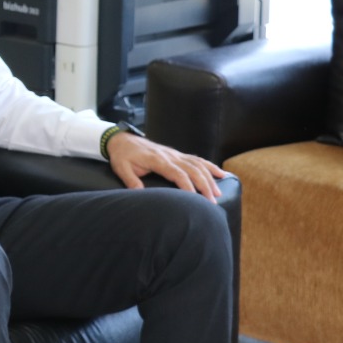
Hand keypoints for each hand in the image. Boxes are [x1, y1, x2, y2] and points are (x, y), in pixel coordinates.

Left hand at [106, 130, 227, 201]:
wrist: (122, 140)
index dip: (188, 186)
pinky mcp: (177, 154)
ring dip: (210, 177)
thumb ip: (130, 181)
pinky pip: (197, 159)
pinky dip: (209, 166)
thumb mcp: (122, 168)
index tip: (196, 199)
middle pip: (193, 170)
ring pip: (198, 164)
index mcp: (157, 160)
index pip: (177, 174)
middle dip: (204, 185)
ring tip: (219, 193)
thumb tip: (139, 194)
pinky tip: (220, 173)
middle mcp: (170, 156)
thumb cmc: (122, 156)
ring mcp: (175, 154)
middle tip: (212, 202)